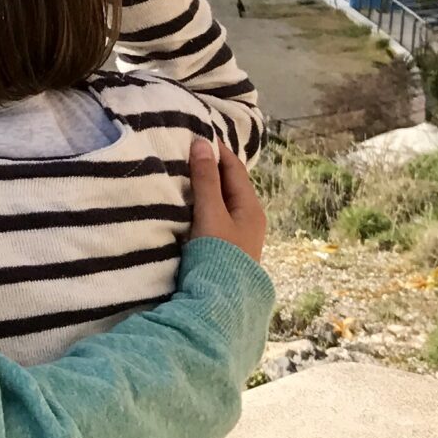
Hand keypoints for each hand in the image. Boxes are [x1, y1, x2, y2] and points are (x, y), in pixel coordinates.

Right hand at [187, 138, 265, 263]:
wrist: (222, 300)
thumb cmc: (218, 253)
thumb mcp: (211, 213)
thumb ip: (206, 179)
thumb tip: (202, 142)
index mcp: (252, 207)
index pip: (235, 168)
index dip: (218, 150)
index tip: (197, 136)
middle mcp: (251, 219)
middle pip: (232, 184)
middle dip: (213, 167)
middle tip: (188, 152)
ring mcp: (241, 234)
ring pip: (225, 201)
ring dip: (209, 186)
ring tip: (186, 175)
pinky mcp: (228, 247)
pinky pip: (219, 215)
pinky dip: (206, 203)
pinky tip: (191, 205)